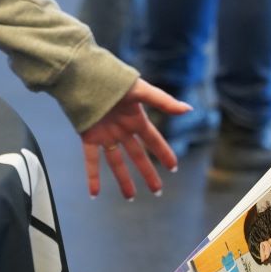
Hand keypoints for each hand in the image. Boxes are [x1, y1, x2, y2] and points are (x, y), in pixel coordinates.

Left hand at [79, 80, 190, 198]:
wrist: (82, 74)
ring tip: (131, 197)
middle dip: (148, 173)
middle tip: (157, 191)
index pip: (153, 140)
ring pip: (117, 162)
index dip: (164, 154)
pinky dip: (92, 177)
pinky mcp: (88, 137)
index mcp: (136, 118)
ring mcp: (106, 135)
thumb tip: (188, 109)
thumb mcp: (140, 90)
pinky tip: (94, 193)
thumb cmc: (112, 78)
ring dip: (124, 180)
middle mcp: (122, 130)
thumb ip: (163, 101)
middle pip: (138, 156)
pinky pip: (91, 160)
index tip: (174, 168)